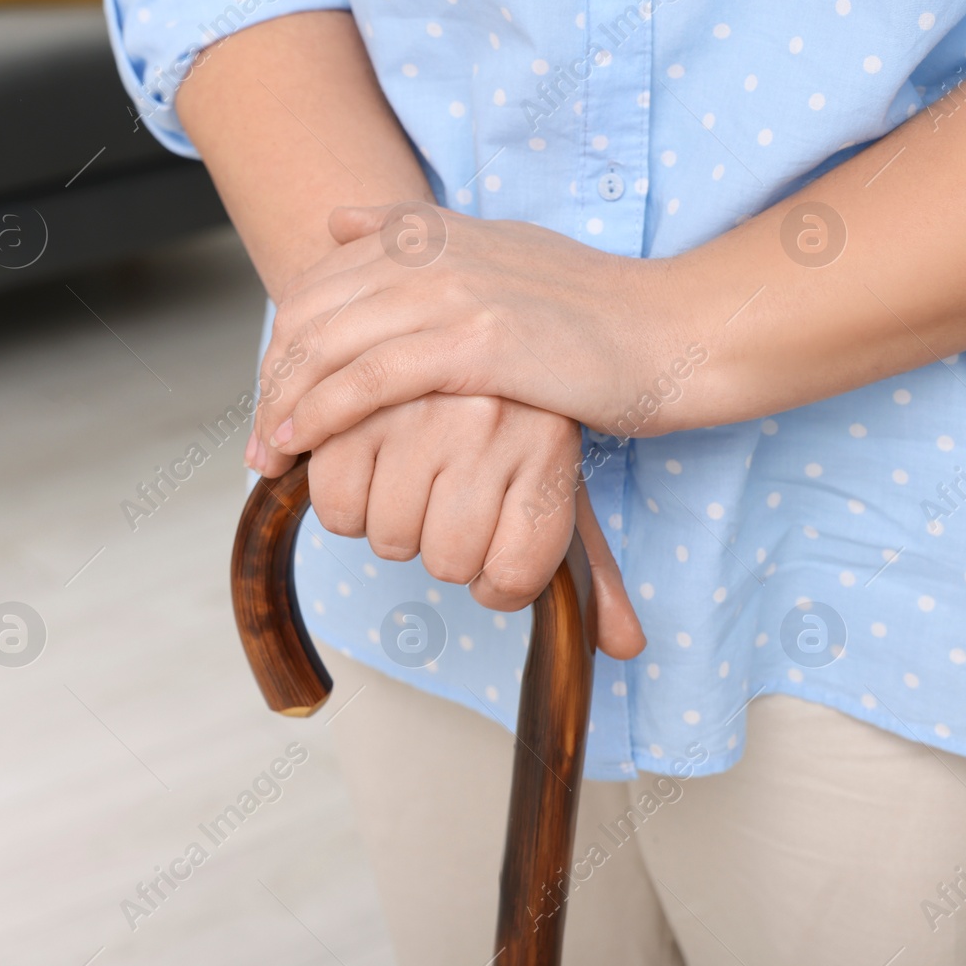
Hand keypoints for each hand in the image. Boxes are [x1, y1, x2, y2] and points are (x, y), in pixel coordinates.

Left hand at [254, 204, 681, 458]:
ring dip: (284, 406)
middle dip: (273, 381)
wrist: (672, 333)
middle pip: (309, 315)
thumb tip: (339, 220)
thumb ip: (416, 233)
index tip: (273, 399)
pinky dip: (321, 413)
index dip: (281, 346)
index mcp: (430, 232)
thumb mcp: (495, 250)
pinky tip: (301, 443)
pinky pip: (368, 379)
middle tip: (262, 440)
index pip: (317, 284)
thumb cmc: (589, 311)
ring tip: (270, 454)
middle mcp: (432, 253)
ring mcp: (452, 293)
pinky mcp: (474, 342)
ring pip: (328, 347)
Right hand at [289, 391, 645, 659]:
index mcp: (548, 446)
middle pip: (448, 564)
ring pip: (391, 541)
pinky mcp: (354, 406)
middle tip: (450, 497)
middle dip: (441, 546)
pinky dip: (344, 506)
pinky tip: (366, 468)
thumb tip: (627, 648)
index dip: (497, 580)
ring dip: (391, 526)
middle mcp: (489, 423)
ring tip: (406, 477)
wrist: (451, 318)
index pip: (514, 577)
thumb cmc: (511, 419)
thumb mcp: (557, 479)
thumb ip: (592, 569)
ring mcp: (420, 408)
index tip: (497, 549)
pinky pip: (339, 508)